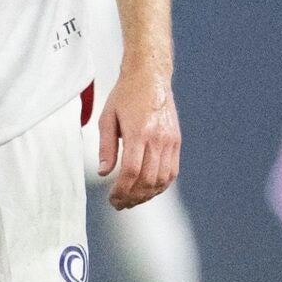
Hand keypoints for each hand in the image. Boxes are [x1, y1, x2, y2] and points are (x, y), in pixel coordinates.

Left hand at [99, 67, 181, 209]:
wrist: (150, 76)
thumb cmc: (126, 95)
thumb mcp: (107, 118)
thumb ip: (106, 147)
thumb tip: (104, 172)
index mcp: (139, 132)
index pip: (132, 171)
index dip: (121, 190)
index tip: (112, 198)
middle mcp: (158, 138)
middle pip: (148, 180)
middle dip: (133, 197)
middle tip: (119, 204)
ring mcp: (170, 140)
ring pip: (162, 179)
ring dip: (147, 195)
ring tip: (132, 200)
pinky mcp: (176, 141)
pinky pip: (172, 171)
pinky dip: (161, 185)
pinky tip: (148, 189)